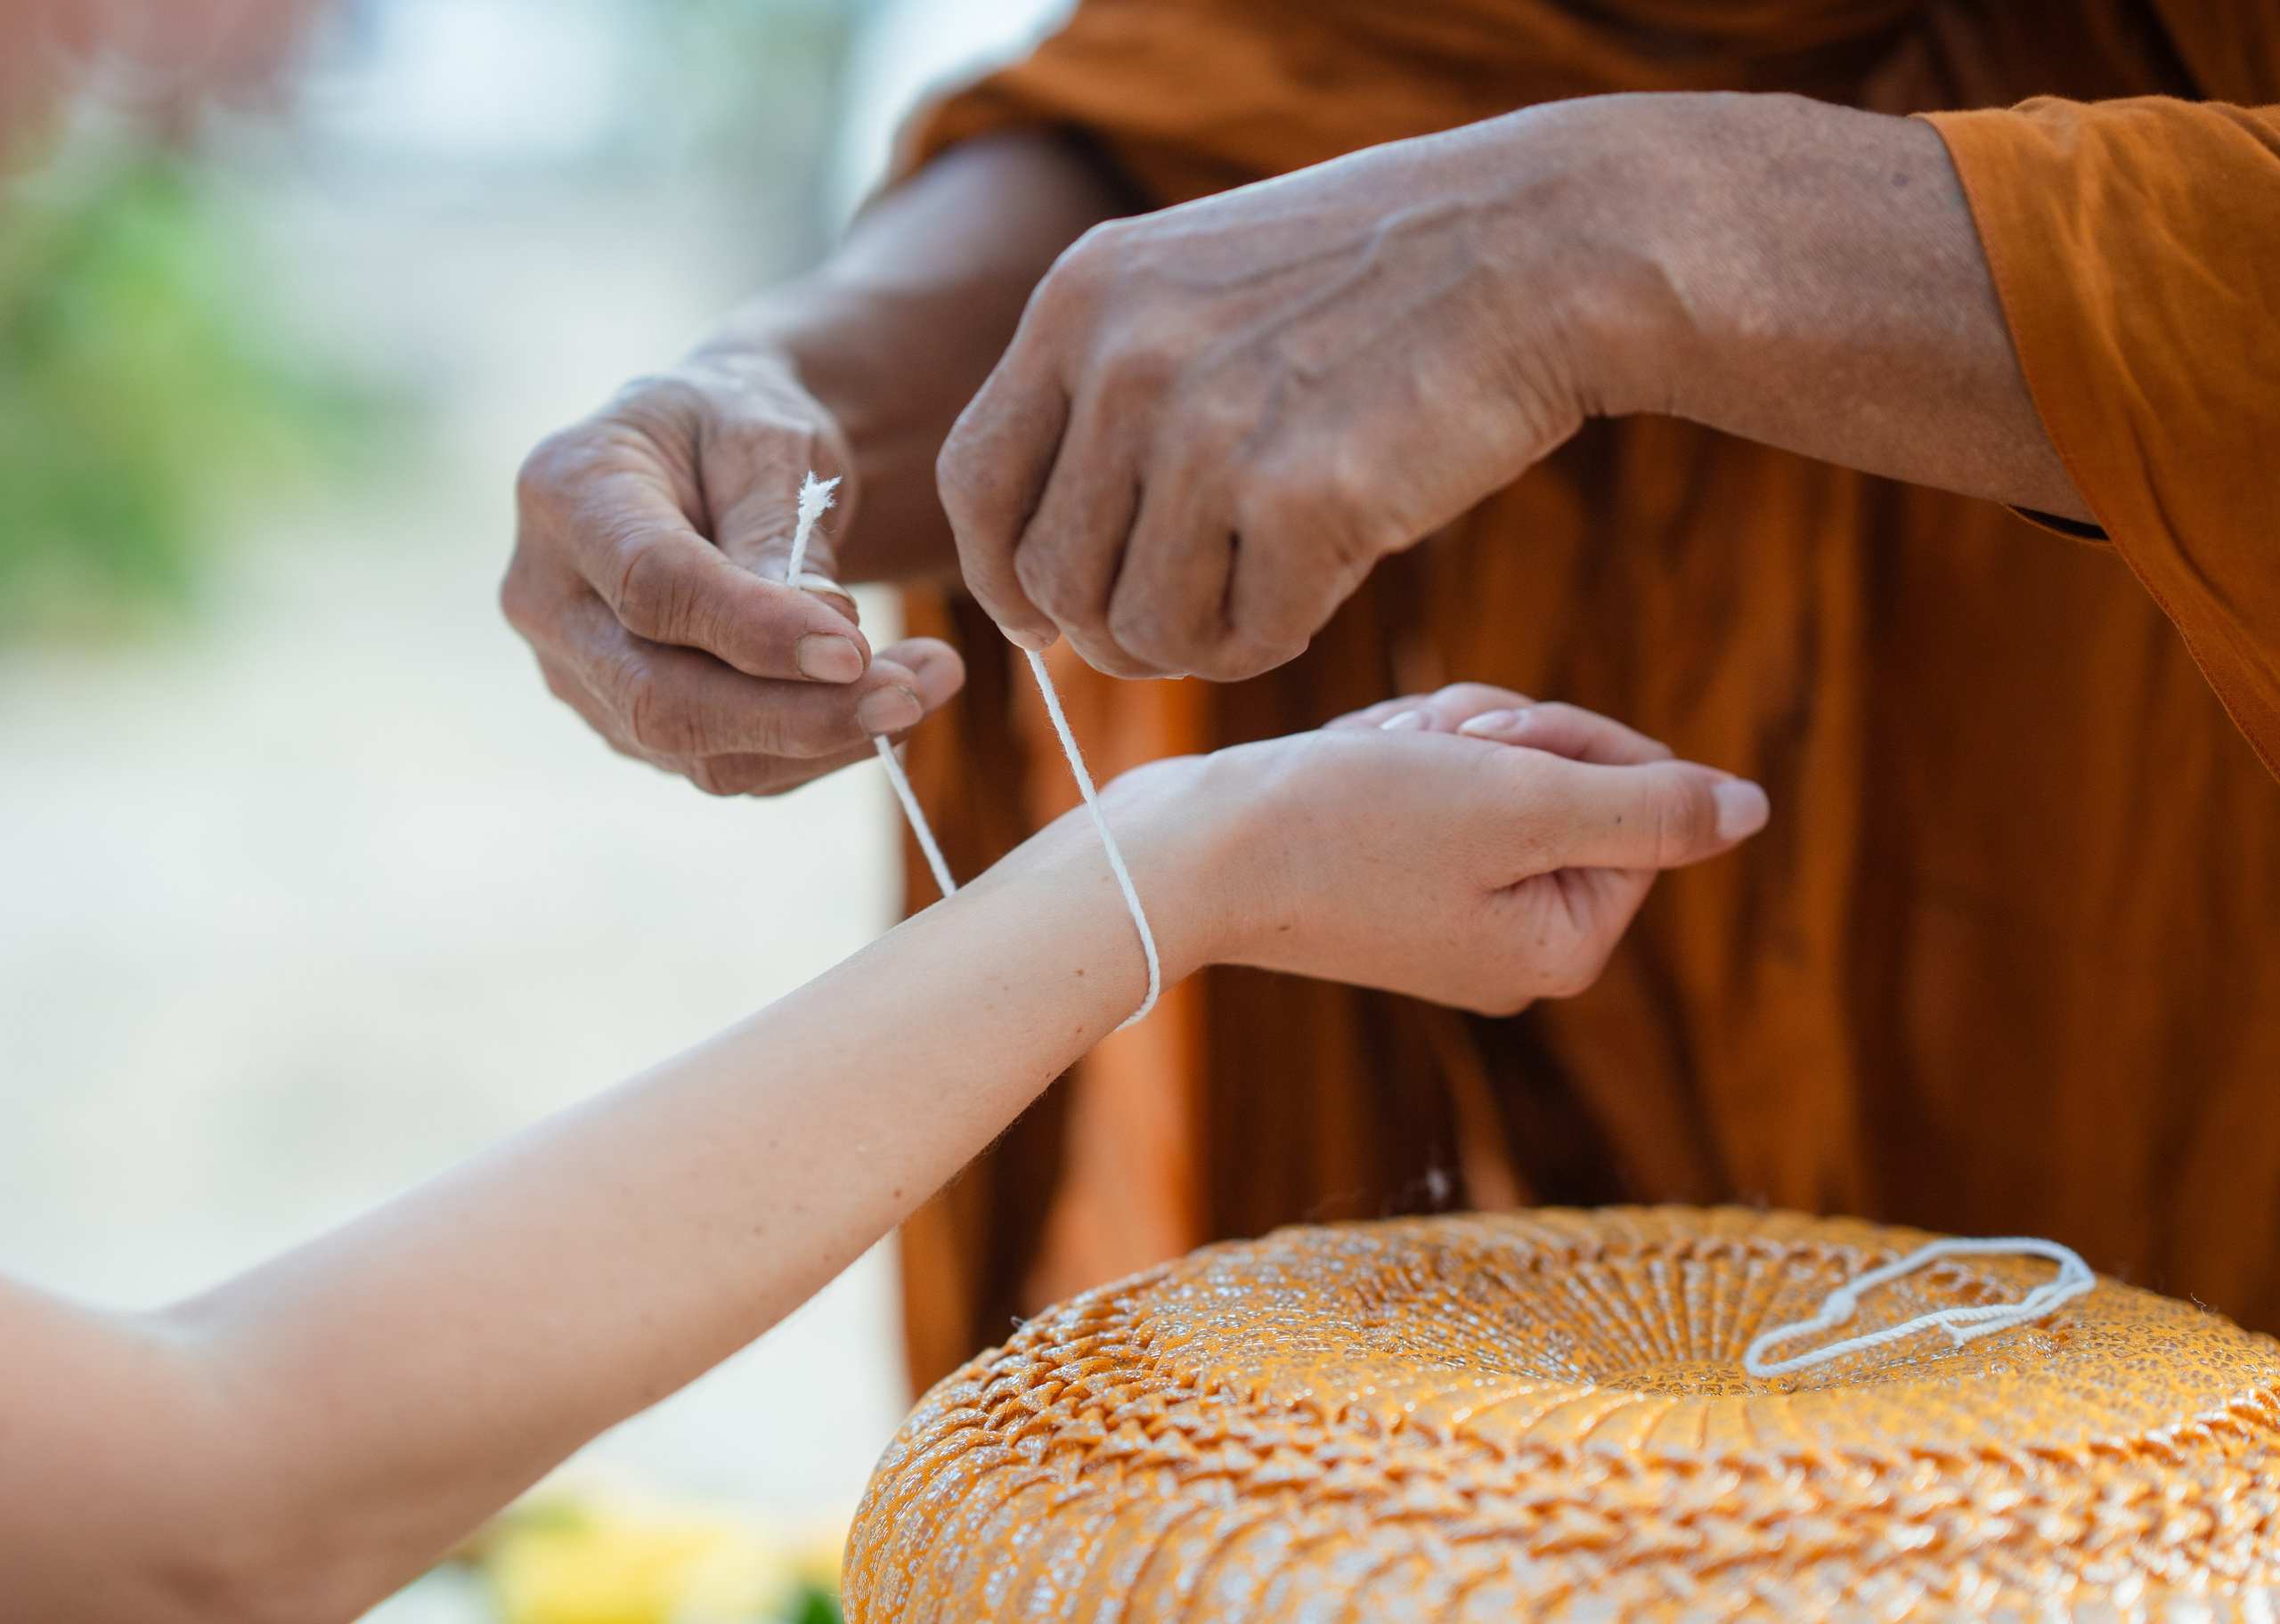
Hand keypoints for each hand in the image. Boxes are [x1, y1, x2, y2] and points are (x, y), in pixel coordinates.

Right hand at [506, 350, 964, 795]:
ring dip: (827, 738)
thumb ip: (781, 532)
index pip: (649, 587)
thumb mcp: (770, 439)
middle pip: (660, 698)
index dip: (753, 631)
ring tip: (930, 683)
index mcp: (565, 494)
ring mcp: (580, 675)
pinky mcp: (630, 726)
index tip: (857, 649)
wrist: (713, 459)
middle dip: (799, 714)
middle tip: (916, 693)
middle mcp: (547, 598)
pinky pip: (728, 766)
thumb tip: (826, 639)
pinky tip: (889, 704)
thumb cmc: (740, 430)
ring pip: (699, 753)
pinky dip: (817, 748)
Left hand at [938, 106, 1632, 680]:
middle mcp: (1126, 360)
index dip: (1000, 575)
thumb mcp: (1201, 285)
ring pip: (1138, 630)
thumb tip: (1037, 569)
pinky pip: (1244, 642)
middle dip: (1111, 629)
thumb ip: (1107, 393)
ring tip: (1268, 584)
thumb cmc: (1381, 281)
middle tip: (1189, 619)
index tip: (1044, 617)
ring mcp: (1209, 430)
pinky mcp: (1301, 501)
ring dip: (1200, 639)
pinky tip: (1330, 574)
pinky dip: (1280, 634)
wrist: (1546, 245)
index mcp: (1083, 299)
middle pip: (1052, 580)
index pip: (973, 482)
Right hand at [1111, 685, 1767, 1013]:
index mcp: (1560, 946)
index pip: (1638, 802)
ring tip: (1376, 757)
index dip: (1572, 746)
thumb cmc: (1345, 827)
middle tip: (1429, 749)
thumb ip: (1649, 808)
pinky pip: (1433, 781)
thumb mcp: (1519, 800)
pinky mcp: (1385, 880)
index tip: (1490, 750)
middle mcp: (1510, 944)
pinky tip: (1346, 766)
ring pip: (1498, 768)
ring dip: (1440, 738)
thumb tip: (1752, 810)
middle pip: (1571, 783)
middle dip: (1500, 740)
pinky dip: (1394, 753)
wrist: (1187, 854)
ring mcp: (1446, 915)